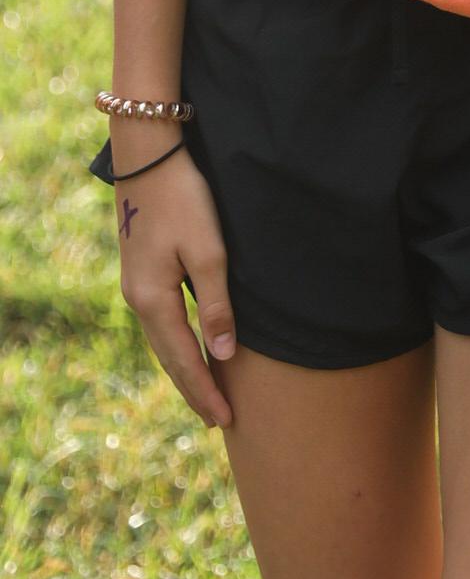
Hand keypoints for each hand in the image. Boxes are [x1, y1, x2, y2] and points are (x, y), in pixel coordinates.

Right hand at [113, 145, 236, 426]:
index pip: (183, 360)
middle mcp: (138, 300)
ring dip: (184, 368)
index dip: (205, 391)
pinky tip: (187, 347)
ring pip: (162, 341)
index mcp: (153, 300)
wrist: (148, 158)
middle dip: (194, 388)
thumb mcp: (208, 252)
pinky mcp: (141, 271)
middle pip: (169, 357)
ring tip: (206, 393)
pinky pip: (160, 323)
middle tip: (218, 420)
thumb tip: (223, 355)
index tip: (225, 420)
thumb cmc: (184, 200)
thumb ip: (216, 305)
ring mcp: (136, 286)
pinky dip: (176, 344)